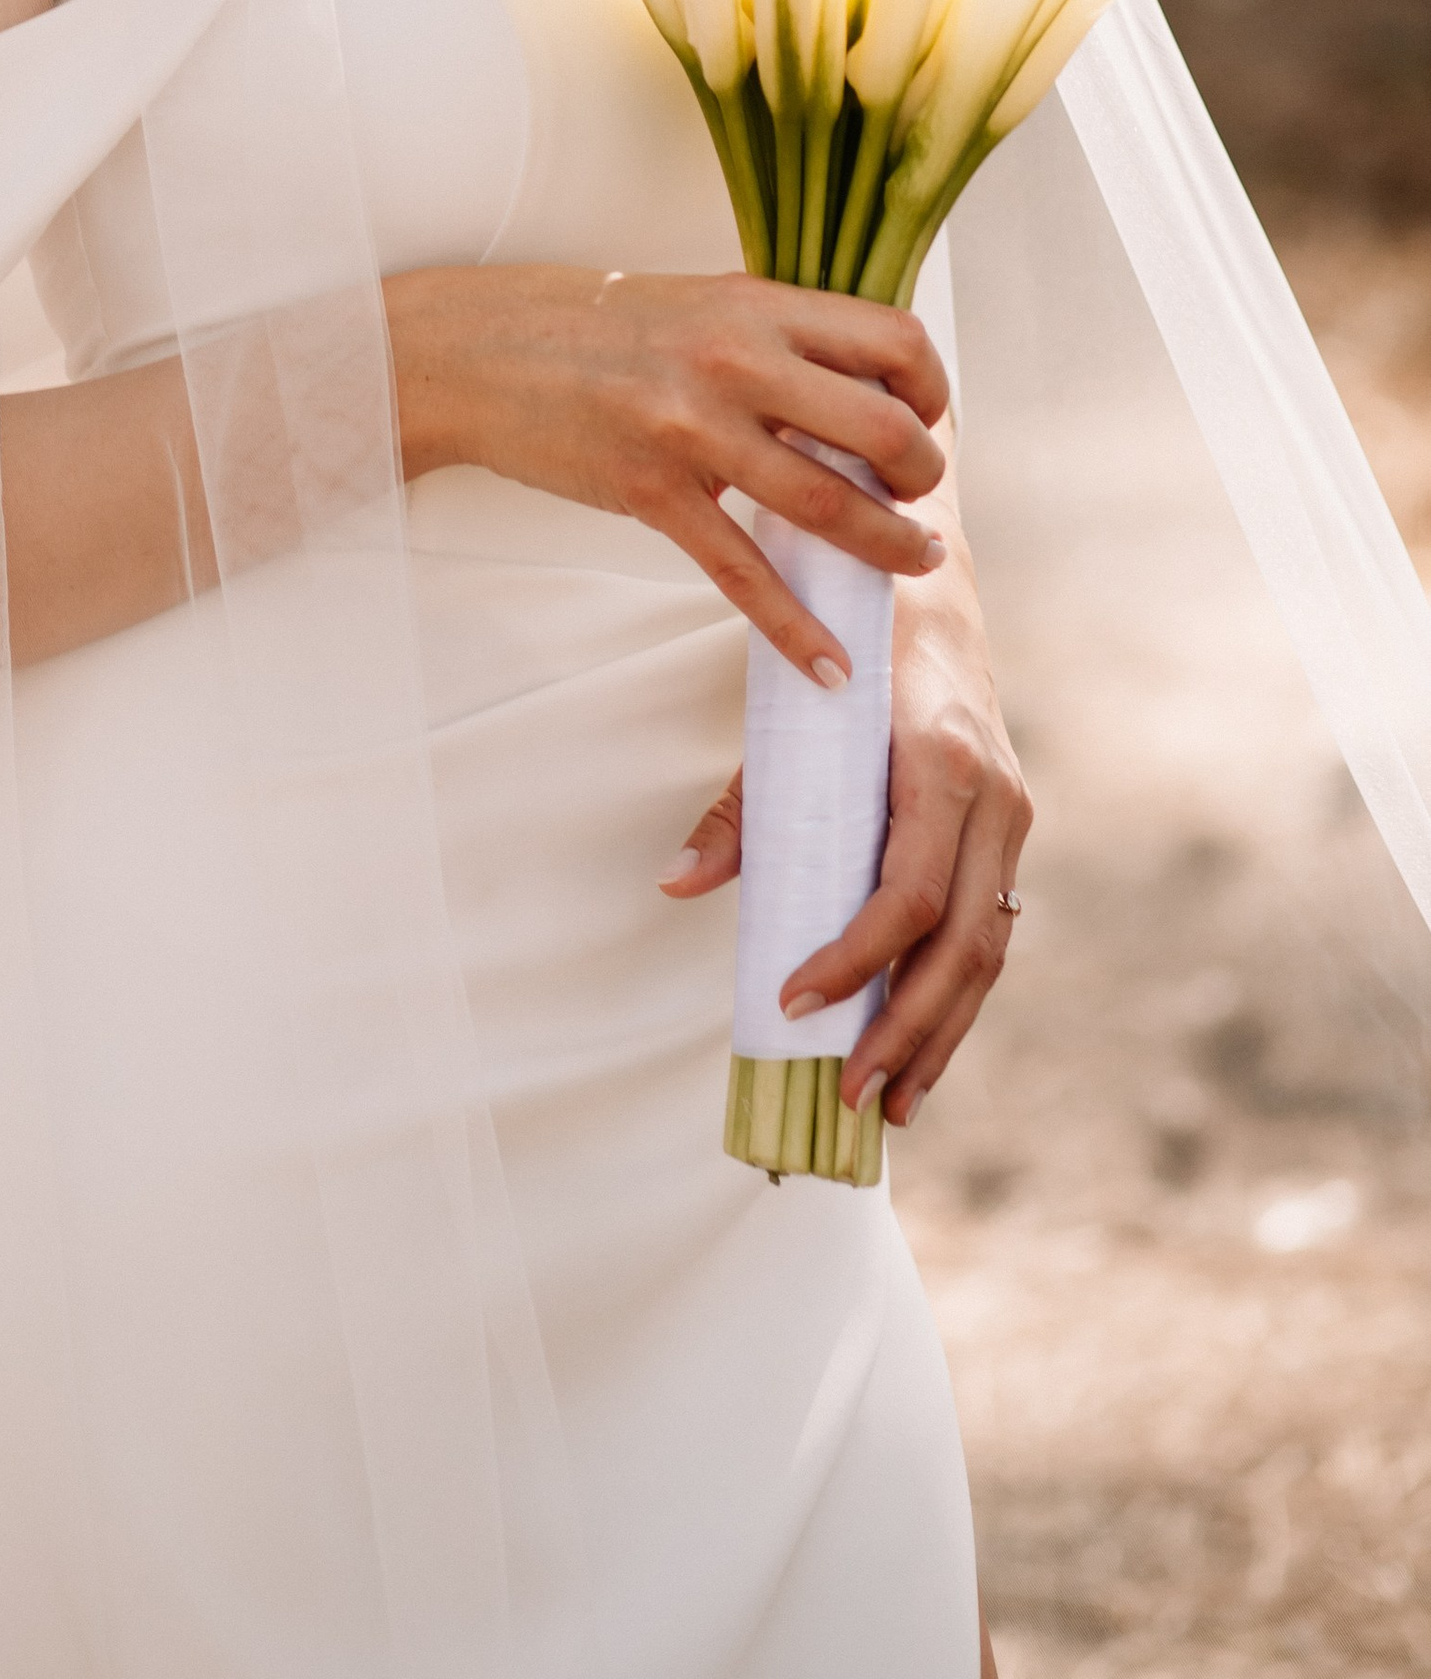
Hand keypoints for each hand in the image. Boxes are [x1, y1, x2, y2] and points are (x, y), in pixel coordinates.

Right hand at [387, 263, 950, 686]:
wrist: (481, 348)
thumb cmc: (593, 327)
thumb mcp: (697, 304)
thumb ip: (774, 336)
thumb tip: (859, 385)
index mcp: (754, 304)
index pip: (893, 341)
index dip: (931, 390)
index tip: (925, 421)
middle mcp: (734, 358)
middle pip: (881, 426)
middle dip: (922, 474)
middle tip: (918, 497)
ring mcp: (691, 427)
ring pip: (827, 504)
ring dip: (889, 548)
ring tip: (912, 563)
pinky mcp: (651, 490)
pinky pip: (742, 574)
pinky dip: (795, 629)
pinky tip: (830, 665)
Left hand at [659, 554, 1031, 1126]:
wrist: (931, 583)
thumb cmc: (850, 646)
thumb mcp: (789, 711)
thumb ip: (742, 806)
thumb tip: (675, 885)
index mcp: (941, 762)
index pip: (906, 893)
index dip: (853, 960)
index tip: (792, 1002)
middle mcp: (994, 797)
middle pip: (960, 944)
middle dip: (904, 1029)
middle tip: (848, 1094)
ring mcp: (1013, 819)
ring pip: (988, 951)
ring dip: (940, 1035)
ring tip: (891, 1104)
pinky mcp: (1011, 833)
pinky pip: (991, 930)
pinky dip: (959, 998)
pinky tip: (923, 1049)